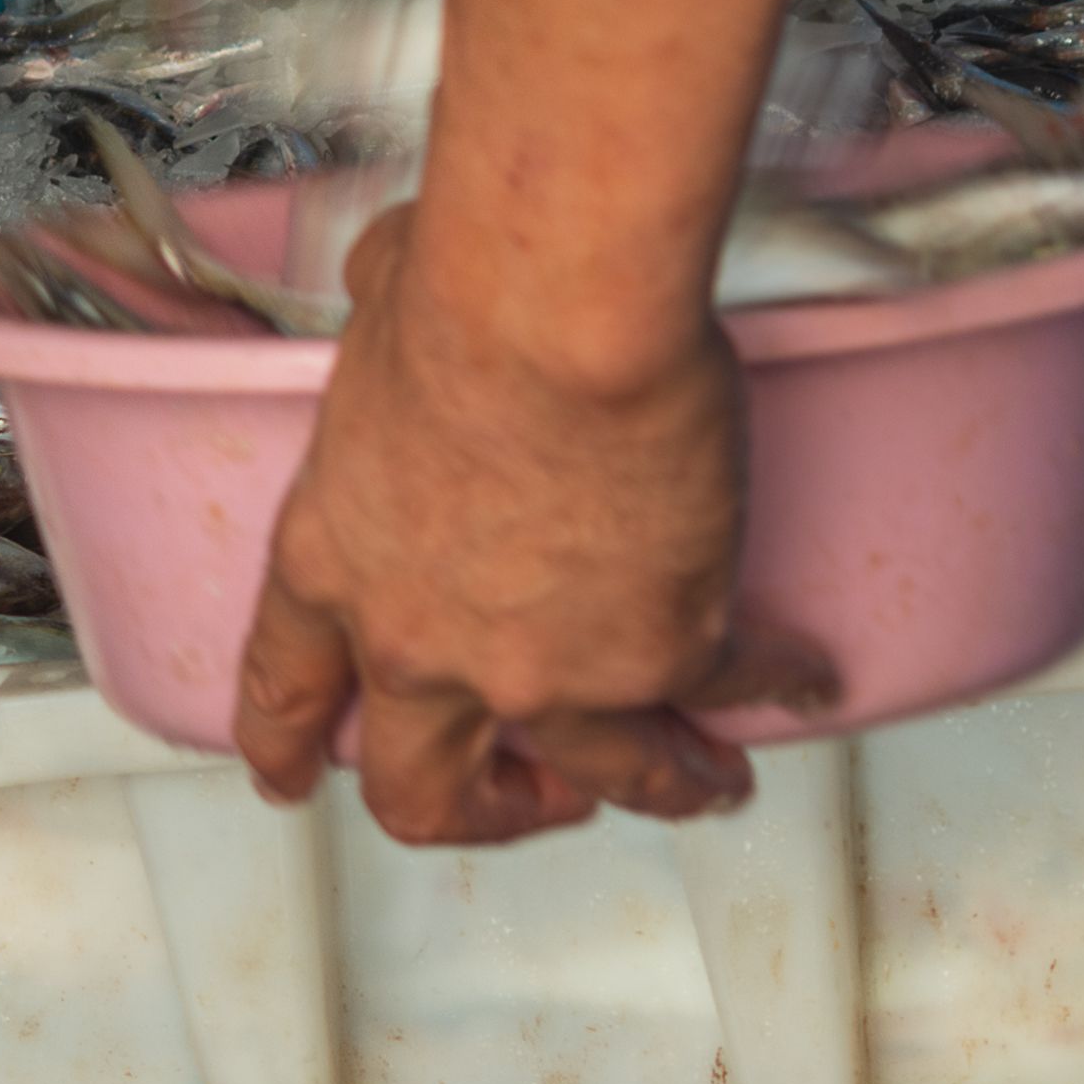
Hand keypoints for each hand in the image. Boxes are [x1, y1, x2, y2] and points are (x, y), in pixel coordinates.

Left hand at [234, 207, 828, 844]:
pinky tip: (800, 678)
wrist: (558, 313)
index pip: (283, 689)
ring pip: (599, 778)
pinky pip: (727, 690)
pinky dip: (770, 686)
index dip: (288, 747)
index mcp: (333, 563)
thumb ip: (381, 325)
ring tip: (701, 777)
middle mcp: (420, 644)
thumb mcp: (374, 313)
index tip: (296, 777)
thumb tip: (398, 272)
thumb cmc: (463, 288)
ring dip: (655, 786)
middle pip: (422, 792)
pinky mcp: (661, 653)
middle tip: (528, 799)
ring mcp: (542, 671)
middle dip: (482, 811)